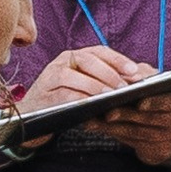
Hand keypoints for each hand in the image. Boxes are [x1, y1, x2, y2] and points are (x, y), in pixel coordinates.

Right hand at [17, 43, 170, 168]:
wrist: (34, 119)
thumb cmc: (66, 103)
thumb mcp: (87, 90)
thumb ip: (106, 84)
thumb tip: (136, 82)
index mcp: (78, 57)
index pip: (100, 52)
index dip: (119, 60)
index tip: (136, 71)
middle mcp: (64, 61)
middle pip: (89, 59)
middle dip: (110, 72)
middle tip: (127, 86)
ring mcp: (52, 74)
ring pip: (75, 74)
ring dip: (95, 85)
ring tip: (112, 96)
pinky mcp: (45, 91)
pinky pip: (64, 92)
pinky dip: (80, 98)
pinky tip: (93, 105)